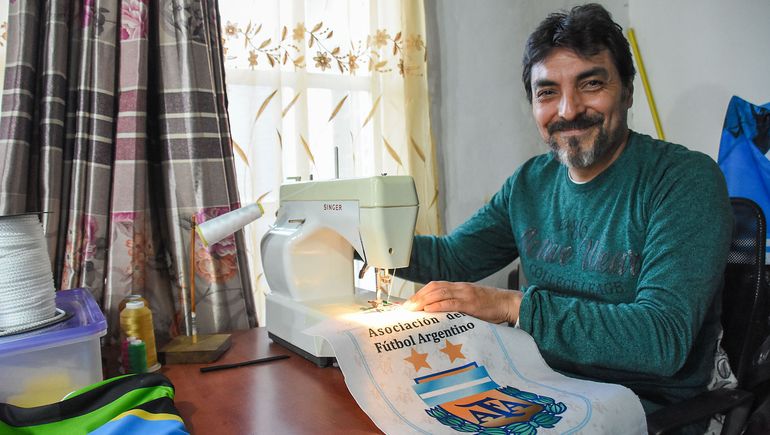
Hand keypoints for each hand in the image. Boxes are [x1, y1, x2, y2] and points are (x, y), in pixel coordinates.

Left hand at [403, 281, 521, 324]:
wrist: (508, 303)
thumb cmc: (490, 305)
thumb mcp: (470, 302)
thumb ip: (456, 304)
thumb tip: (438, 313)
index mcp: (458, 287)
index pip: (434, 286)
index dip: (420, 293)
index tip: (408, 302)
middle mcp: (460, 288)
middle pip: (433, 288)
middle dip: (417, 297)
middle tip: (405, 307)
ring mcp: (465, 294)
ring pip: (439, 293)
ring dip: (423, 301)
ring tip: (412, 309)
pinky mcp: (471, 304)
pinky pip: (452, 303)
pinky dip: (438, 306)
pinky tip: (428, 310)